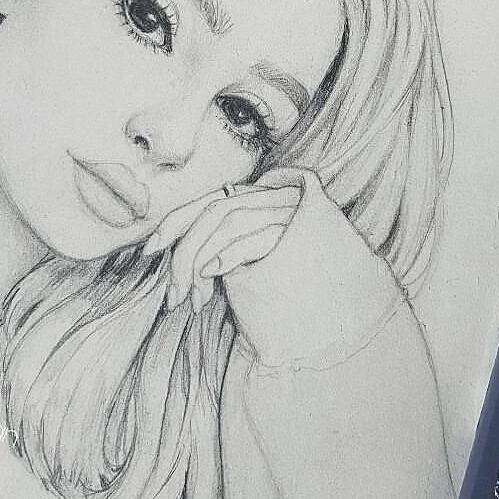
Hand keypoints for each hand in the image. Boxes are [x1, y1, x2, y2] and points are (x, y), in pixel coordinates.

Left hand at [141, 170, 305, 313]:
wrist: (351, 296)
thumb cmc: (300, 284)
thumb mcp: (257, 262)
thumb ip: (226, 252)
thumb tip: (184, 272)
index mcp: (257, 199)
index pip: (206, 203)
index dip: (174, 224)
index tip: (148, 251)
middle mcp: (271, 199)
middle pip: (212, 213)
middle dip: (182, 253)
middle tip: (171, 297)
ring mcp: (287, 212)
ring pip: (227, 223)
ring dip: (200, 261)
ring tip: (191, 299)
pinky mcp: (300, 231)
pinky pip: (256, 237)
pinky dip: (230, 254)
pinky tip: (214, 273)